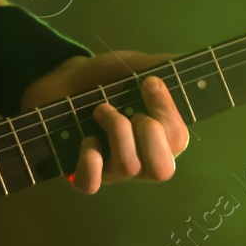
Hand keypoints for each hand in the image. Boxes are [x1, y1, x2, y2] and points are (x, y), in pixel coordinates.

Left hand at [20, 51, 189, 193]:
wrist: (62, 83)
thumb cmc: (103, 79)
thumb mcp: (134, 66)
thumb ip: (162, 65)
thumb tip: (183, 62)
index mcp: (160, 139)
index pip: (178, 141)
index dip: (167, 111)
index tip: (149, 81)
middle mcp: (140, 161)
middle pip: (162, 170)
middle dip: (149, 131)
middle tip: (131, 110)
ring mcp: (112, 173)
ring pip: (128, 167)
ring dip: (117, 130)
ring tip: (101, 110)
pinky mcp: (82, 176)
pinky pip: (91, 184)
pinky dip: (89, 160)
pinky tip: (86, 139)